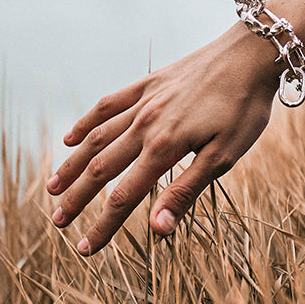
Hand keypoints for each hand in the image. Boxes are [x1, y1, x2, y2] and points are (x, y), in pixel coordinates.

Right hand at [47, 25, 279, 253]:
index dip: (103, 226)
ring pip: (97, 138)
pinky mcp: (149, 83)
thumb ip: (185, 192)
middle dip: (77, 198)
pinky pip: (108, 105)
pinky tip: (71, 137)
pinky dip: (86, 122)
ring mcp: (144, 101)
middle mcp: (145, 124)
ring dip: (73, 164)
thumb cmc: (244, 109)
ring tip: (53, 187)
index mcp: (164, 148)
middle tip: (57, 223)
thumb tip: (157, 230)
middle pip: (101, 168)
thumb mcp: (224, 157)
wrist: (251, 54)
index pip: (124, 197)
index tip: (86, 249)